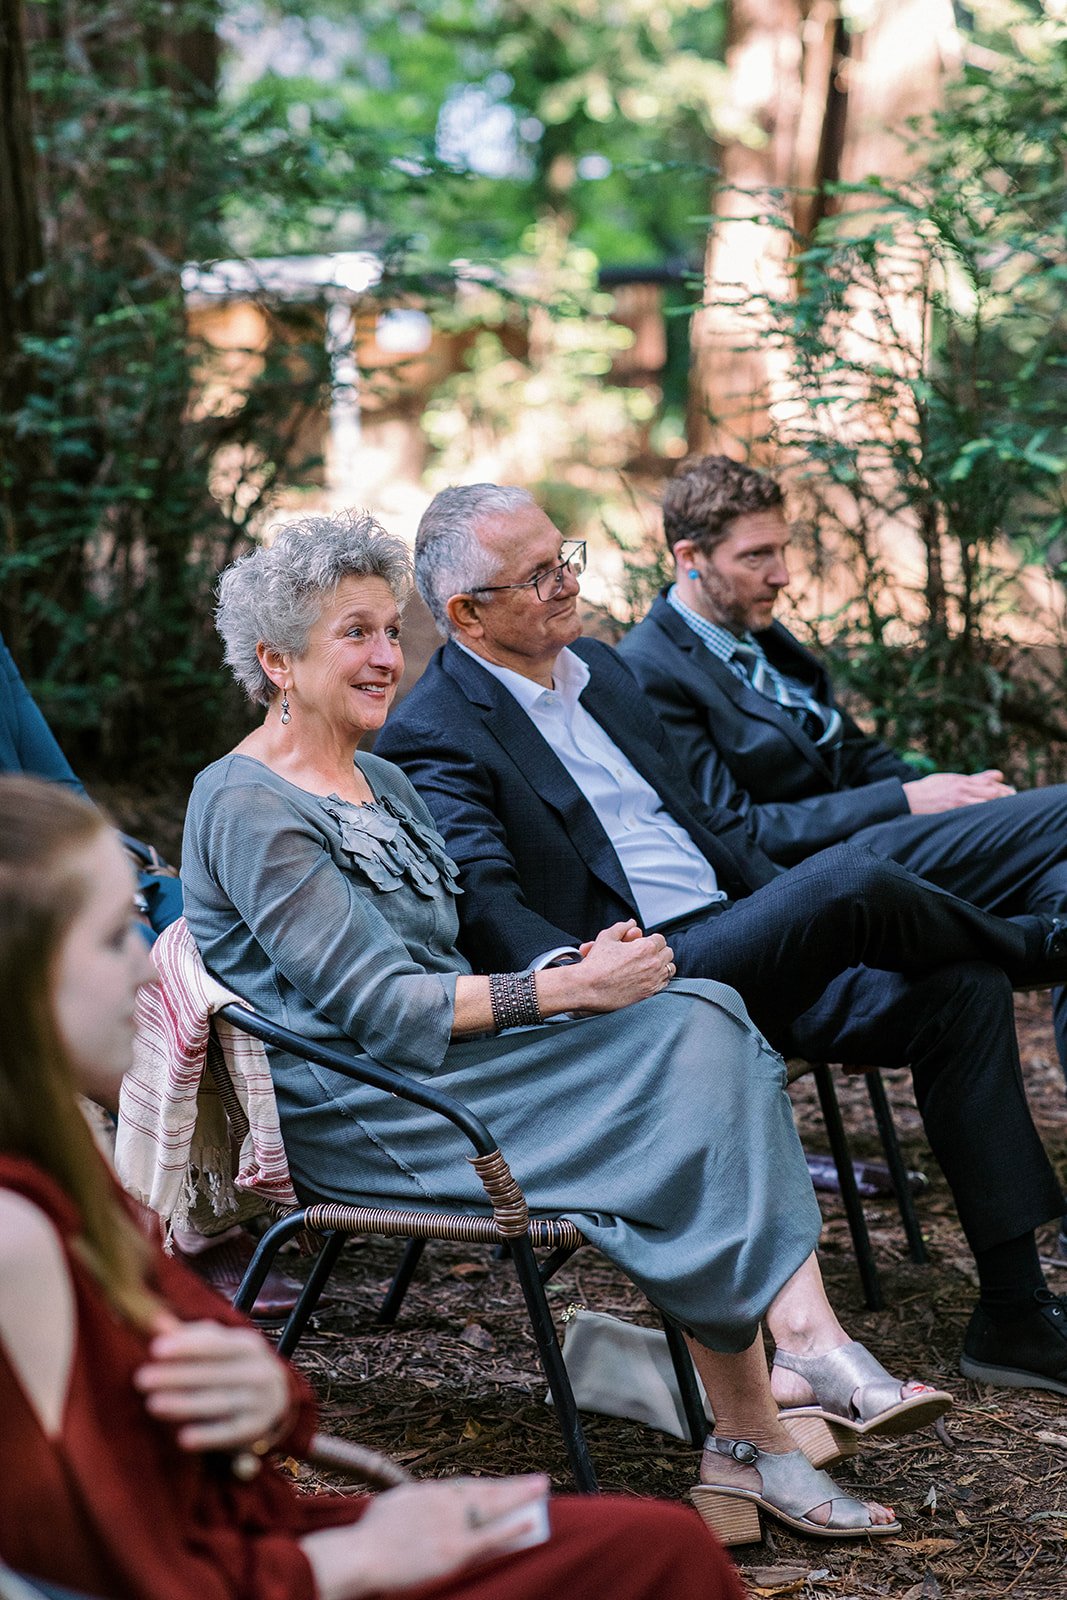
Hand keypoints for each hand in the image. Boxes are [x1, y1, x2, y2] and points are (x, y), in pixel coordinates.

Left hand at [133, 1312, 290, 1451]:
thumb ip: (188, 1337)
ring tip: (152, 1404)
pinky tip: (183, 1438)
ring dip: (185, 1404)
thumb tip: (155, 1322)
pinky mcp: (256, 1428)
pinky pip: (230, 1433)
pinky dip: (207, 1436)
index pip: (215, 1343)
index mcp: (247, 1345)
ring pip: (220, 1402)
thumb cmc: (233, 1366)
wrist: (275, 1398)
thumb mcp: (219, 1347)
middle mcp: (259, 1370)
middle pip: (214, 1373)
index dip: (185, 1346)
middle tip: (141, 1378)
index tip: (155, 1349)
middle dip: (176, 1375)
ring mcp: (260, 1400)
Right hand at [302, 1476, 549, 1599]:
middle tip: (540, 1481)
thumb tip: (422, 1503)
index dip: (490, 1485)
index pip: (467, 1487)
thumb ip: (412, 1504)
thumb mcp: (391, 1508)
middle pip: (487, 1491)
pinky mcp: (454, 1549)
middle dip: (515, 1486)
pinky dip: (511, 1528)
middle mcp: (444, 1503)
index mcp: (427, 1493)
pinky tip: (529, 1522)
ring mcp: (450, 1525)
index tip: (507, 1484)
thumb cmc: (367, 1540)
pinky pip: (489, 1538)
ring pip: (493, 1508)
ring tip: (542, 1493)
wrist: (359, 1557)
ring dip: (519, 1499)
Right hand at [568, 920, 675, 1011]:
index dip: (651, 940)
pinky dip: (659, 980)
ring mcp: (653, 980)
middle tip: (647, 955)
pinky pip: (664, 984)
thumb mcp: (606, 937)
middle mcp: (653, 963)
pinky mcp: (650, 994)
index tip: (643, 944)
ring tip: (649, 966)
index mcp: (646, 947)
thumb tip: (632, 923)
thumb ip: (622, 927)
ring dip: (662, 966)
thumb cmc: (596, 962)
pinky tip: (647, 979)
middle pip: (668, 953)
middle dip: (659, 952)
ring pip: (669, 969)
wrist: (588, 987)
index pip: (661, 939)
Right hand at [903, 770, 1014, 813]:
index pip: (989, 781)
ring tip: (1010, 812)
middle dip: (1006, 796)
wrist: (908, 799)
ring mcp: (958, 801)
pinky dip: (985, 815)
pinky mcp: (953, 812)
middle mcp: (962, 789)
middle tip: (1017, 803)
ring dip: (999, 806)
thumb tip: (998, 775)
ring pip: (986, 803)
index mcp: (962, 780)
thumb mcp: (951, 779)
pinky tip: (993, 820)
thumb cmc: (929, 789)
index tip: (1011, 792)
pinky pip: (974, 814)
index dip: (1003, 787)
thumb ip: (974, 778)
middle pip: (992, 792)